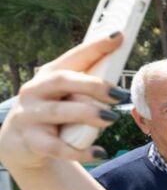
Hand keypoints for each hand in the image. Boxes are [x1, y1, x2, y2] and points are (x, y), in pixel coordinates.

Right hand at [0, 34, 124, 170]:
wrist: (21, 143)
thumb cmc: (54, 114)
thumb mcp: (68, 97)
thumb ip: (88, 87)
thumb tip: (122, 82)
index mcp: (49, 75)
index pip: (74, 57)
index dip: (95, 47)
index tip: (118, 36)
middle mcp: (36, 90)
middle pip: (63, 81)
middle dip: (94, 85)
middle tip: (120, 94)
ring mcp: (29, 115)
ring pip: (58, 111)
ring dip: (87, 113)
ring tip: (111, 118)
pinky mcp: (31, 140)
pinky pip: (56, 146)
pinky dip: (78, 150)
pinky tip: (99, 153)